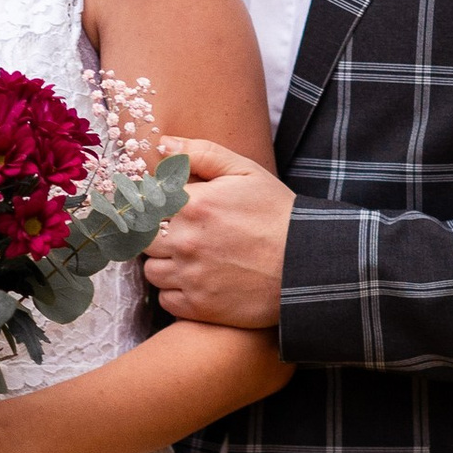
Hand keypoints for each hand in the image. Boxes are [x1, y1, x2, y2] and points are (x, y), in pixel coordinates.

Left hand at [143, 139, 293, 332]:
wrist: (308, 264)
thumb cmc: (277, 214)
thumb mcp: (245, 172)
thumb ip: (200, 153)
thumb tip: (162, 145)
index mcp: (193, 204)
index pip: (145, 202)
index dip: (153, 204)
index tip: (169, 209)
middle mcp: (185, 241)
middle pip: (143, 237)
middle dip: (158, 234)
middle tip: (183, 233)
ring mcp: (190, 277)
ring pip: (151, 270)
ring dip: (165, 264)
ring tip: (193, 258)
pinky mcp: (199, 307)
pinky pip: (166, 299)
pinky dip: (176, 292)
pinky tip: (198, 281)